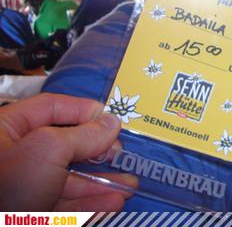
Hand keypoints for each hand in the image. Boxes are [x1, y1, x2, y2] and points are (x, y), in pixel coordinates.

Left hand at [0, 93, 131, 210]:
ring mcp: (21, 189)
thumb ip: (84, 134)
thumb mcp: (49, 149)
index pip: (51, 107)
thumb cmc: (8, 185)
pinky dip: (90, 204)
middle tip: (122, 155)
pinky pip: (64, 205)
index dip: (84, 110)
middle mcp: (14, 156)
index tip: (114, 119)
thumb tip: (113, 121)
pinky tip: (113, 203)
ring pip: (68, 179)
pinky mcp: (29, 214)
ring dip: (101, 183)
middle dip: (98, 152)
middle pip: (64, 145)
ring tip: (130, 186)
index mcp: (7, 129)